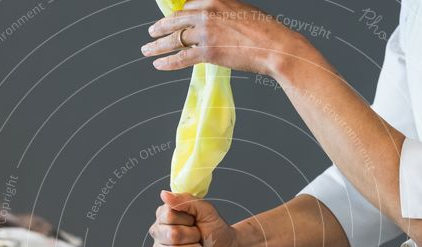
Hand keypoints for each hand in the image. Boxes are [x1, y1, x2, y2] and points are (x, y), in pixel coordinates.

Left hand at [141, 0, 307, 74]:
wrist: (275, 47)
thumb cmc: (266, 31)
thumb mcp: (243, 11)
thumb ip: (225, 15)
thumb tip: (218, 24)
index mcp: (216, 0)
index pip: (188, 6)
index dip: (178, 15)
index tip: (171, 21)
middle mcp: (207, 13)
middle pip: (176, 20)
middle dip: (160, 27)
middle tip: (151, 32)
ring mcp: (206, 33)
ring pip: (174, 39)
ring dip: (157, 46)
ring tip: (147, 50)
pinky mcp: (208, 52)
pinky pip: (181, 57)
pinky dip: (167, 62)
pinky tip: (158, 64)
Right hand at [149, 190, 239, 246]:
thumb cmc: (216, 230)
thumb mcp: (206, 210)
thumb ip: (187, 200)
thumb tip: (165, 195)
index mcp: (165, 215)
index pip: (168, 216)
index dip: (187, 219)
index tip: (195, 221)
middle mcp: (160, 233)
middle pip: (172, 235)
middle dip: (193, 236)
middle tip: (199, 235)